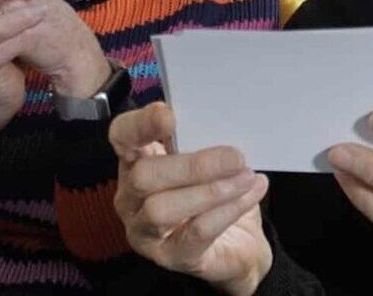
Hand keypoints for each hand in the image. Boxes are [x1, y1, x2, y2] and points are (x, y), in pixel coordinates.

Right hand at [110, 103, 271, 295]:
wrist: (239, 245)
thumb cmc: (217, 194)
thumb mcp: (209, 161)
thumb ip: (203, 140)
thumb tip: (224, 119)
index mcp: (136, 162)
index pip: (122, 136)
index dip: (140, 124)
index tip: (169, 115)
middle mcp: (131, 197)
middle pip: (143, 176)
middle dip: (192, 165)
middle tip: (236, 157)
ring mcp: (145, 231)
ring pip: (162, 209)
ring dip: (211, 191)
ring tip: (246, 177)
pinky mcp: (170, 257)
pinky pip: (195, 232)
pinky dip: (226, 210)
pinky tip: (250, 194)